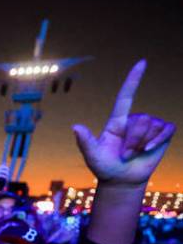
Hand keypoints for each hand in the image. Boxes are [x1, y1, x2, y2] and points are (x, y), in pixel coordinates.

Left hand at [73, 60, 174, 186]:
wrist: (122, 180)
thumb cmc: (105, 167)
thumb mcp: (93, 156)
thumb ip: (85, 142)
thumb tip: (76, 127)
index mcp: (117, 121)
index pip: (126, 96)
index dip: (134, 79)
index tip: (142, 62)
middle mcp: (134, 120)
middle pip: (140, 120)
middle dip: (132, 140)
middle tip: (124, 154)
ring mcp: (150, 126)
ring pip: (152, 126)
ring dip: (141, 144)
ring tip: (133, 154)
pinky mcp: (163, 134)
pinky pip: (166, 130)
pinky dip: (158, 141)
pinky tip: (148, 149)